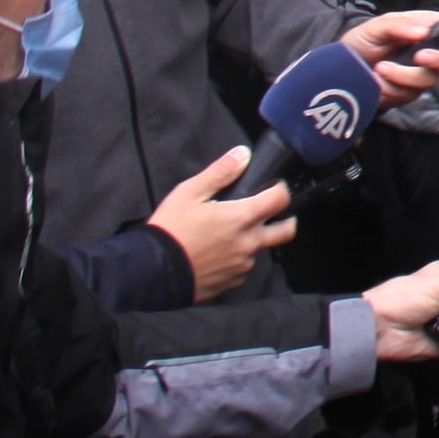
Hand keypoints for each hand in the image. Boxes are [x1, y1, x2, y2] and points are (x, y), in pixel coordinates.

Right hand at [147, 149, 293, 300]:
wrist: (152, 271)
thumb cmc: (170, 230)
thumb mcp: (189, 192)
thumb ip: (220, 172)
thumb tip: (243, 154)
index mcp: (241, 218)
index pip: (281, 199)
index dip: (280, 189)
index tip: (272, 187)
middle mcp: (248, 244)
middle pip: (286, 231)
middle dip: (286, 219)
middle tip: (272, 213)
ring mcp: (242, 265)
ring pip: (261, 250)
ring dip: (254, 240)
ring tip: (230, 234)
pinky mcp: (232, 282)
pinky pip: (243, 268)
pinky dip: (237, 259)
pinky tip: (218, 254)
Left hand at [345, 8, 438, 105]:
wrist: (341, 70)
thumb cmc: (362, 41)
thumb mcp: (376, 27)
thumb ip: (398, 26)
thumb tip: (422, 32)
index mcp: (424, 27)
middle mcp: (428, 50)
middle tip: (419, 57)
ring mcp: (420, 73)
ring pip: (430, 79)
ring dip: (403, 75)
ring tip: (380, 69)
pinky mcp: (409, 92)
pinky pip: (410, 94)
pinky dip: (391, 88)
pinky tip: (377, 81)